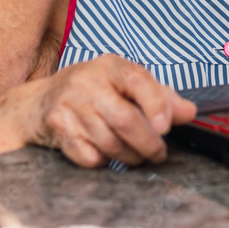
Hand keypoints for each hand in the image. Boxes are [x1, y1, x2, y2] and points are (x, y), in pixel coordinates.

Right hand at [32, 54, 196, 166]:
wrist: (39, 102)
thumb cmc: (91, 92)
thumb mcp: (124, 85)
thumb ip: (160, 97)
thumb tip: (189, 112)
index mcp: (110, 66)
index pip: (137, 79)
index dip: (156, 104)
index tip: (166, 127)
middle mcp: (87, 81)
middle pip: (125, 119)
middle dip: (147, 143)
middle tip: (158, 153)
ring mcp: (69, 104)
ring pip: (109, 142)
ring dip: (130, 156)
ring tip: (137, 156)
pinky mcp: (57, 127)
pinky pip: (88, 155)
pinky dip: (103, 161)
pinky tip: (106, 154)